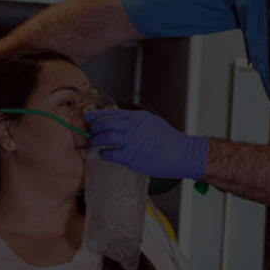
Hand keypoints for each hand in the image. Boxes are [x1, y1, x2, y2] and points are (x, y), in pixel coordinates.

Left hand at [86, 109, 208, 179]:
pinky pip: (110, 154)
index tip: (88, 116)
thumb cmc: (170, 141)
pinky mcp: (131, 156)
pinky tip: (103, 155)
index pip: (112, 112)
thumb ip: (137, 122)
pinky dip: (104, 154)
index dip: (97, 114)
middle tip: (90, 132)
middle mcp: (133, 127)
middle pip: (105, 122)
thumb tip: (123, 124)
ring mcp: (132, 142)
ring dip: (96, 140)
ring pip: (105, 137)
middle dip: (94, 127)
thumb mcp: (152, 123)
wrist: (182, 153)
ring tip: (94, 144)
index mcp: (138, 118)